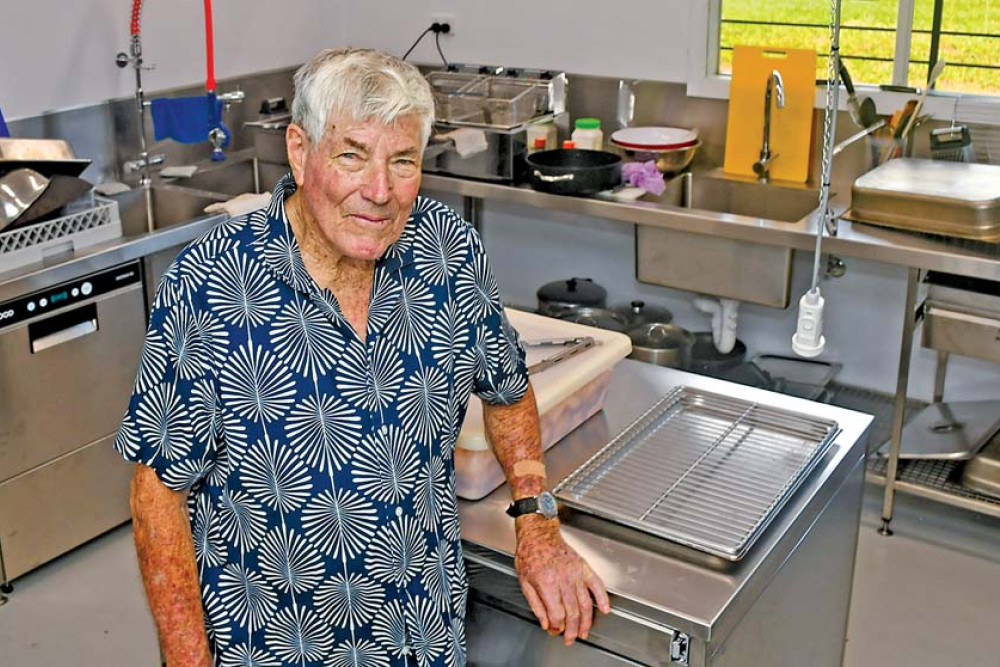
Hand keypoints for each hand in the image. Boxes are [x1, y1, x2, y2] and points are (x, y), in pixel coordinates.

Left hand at [514, 515, 610, 644]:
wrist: (538, 534)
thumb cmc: (530, 554)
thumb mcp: (525, 582)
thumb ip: (536, 605)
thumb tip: (545, 623)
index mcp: (547, 582)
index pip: (557, 613)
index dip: (557, 626)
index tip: (555, 631)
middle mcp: (563, 578)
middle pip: (572, 611)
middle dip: (572, 629)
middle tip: (571, 638)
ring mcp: (576, 572)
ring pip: (585, 602)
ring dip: (586, 621)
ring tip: (584, 631)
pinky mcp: (583, 566)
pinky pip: (597, 585)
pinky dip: (603, 598)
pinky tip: (605, 609)